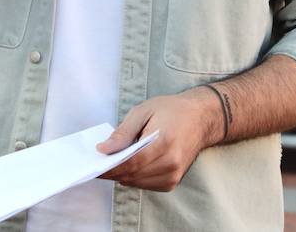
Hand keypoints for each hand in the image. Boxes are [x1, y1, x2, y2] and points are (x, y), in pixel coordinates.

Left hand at [96, 88, 221, 191]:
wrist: (202, 118)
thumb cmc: (172, 110)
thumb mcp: (143, 111)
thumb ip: (123, 133)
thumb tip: (102, 150)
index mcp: (164, 144)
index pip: (130, 164)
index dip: (109, 167)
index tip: (93, 165)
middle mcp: (171, 164)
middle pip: (131, 175)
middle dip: (112, 170)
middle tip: (98, 162)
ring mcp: (173, 175)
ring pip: (136, 183)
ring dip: (123, 174)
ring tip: (114, 160)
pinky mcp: (173, 182)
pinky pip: (145, 184)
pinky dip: (135, 177)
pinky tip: (133, 164)